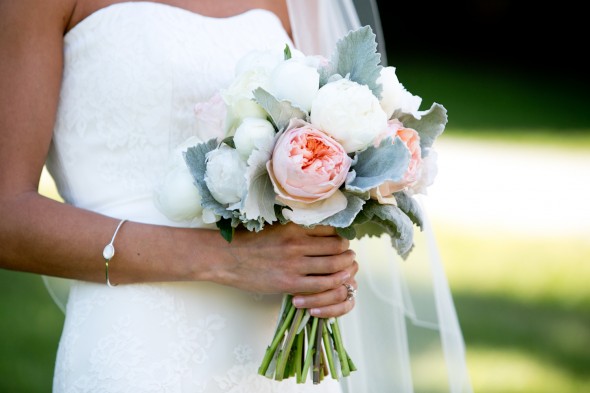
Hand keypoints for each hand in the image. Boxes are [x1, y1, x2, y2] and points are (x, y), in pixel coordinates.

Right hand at [212, 223, 357, 317]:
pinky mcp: (289, 283)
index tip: (342, 240)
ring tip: (346, 268)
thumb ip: (298, 228)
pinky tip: (333, 284)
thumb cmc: (249, 241)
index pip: (331, 229)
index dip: (341, 235)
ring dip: (344, 268)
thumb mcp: (275, 226)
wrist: (226, 258)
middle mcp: (297, 244)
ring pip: (333, 266)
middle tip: (349, 255)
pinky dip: (332, 285)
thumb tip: (321, 229)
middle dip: (347, 252)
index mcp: (295, 227)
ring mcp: (294, 264)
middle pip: (337, 247)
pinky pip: (321, 285)